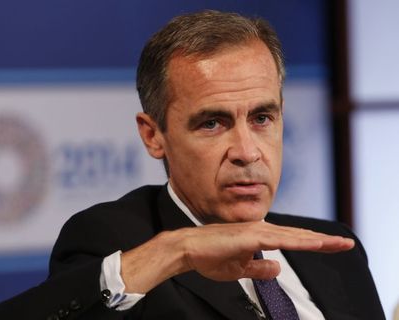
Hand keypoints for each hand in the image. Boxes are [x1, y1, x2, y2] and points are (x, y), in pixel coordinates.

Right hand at [180, 220, 353, 281]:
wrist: (188, 249)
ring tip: (339, 244)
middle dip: (324, 240)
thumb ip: (260, 268)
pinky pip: (281, 240)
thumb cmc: (210, 257)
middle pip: (298, 235)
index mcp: (259, 236)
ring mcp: (257, 231)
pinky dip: (300, 241)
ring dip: (317, 240)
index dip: (312, 243)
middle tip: (346, 244)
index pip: (292, 239)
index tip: (332, 247)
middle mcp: (261, 230)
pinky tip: (315, 244)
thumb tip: (278, 268)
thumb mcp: (240, 269)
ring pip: (294, 236)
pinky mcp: (251, 236)